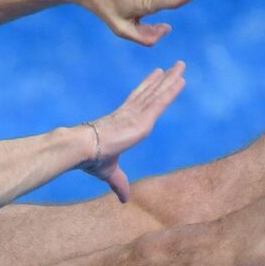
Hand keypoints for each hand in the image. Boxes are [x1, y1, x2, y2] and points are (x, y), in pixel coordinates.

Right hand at [78, 62, 186, 201]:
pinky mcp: (141, 120)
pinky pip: (160, 102)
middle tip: (177, 65)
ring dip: (172, 79)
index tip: (157, 75)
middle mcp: (129, 113)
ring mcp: (136, 115)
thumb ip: (119, 183)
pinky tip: (182, 81)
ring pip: (158, 93)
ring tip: (183, 65)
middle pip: (151, 92)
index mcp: (120, 120)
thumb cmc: (90, 159)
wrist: (81, 149)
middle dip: (164, 79)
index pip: (138, 100)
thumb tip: (124, 200)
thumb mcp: (110, 173)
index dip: (148, 87)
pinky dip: (171, 91)